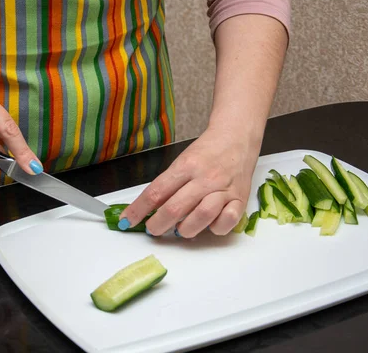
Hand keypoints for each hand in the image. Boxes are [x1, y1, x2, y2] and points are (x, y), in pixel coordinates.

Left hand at [118, 127, 260, 236]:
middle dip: (157, 225)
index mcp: (186, 166)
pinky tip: (209, 224)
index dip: (138, 210)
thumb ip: (168, 184)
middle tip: (153, 229)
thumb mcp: (182, 161)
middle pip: (175, 208)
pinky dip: (215, 228)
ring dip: (185, 229)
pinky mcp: (240, 200)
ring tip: (179, 228)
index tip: (127, 221)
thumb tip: (147, 209)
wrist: (237, 137)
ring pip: (201, 217)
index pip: (156, 192)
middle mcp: (205, 178)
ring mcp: (224, 189)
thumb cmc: (207, 152)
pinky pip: (226, 222)